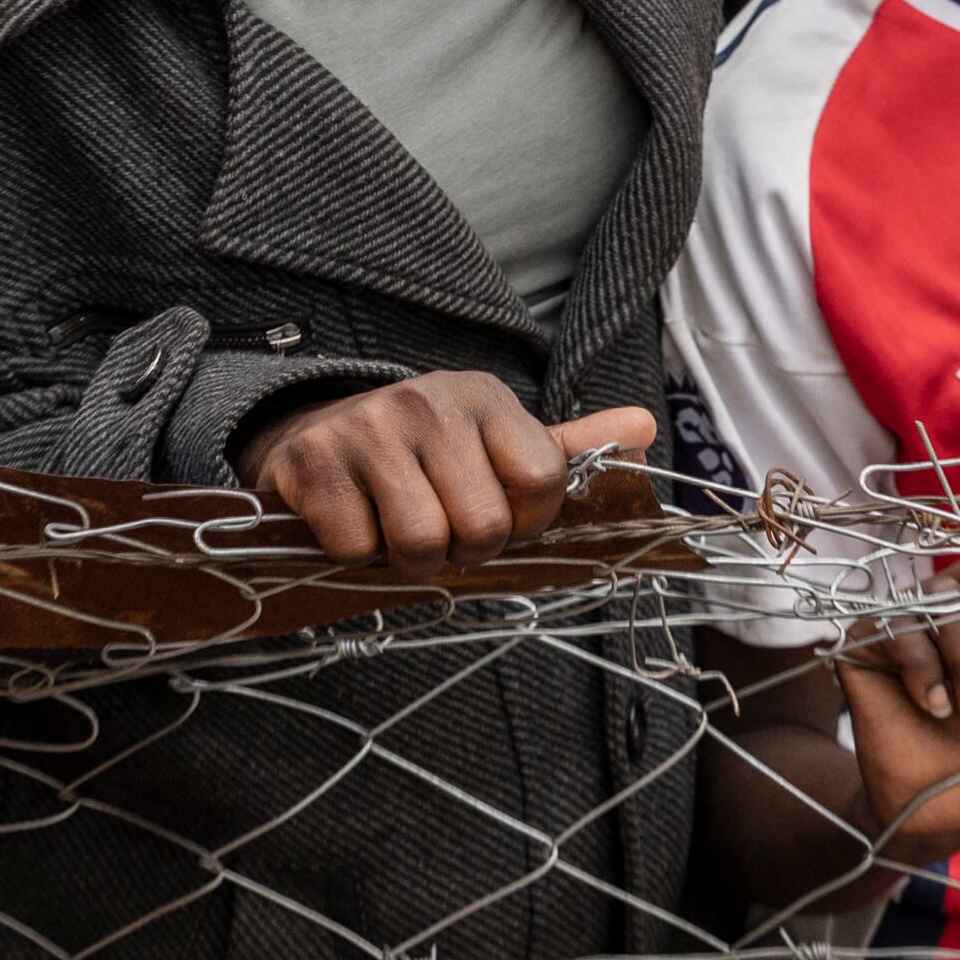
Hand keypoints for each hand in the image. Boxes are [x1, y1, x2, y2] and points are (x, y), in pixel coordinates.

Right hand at [238, 381, 649, 577]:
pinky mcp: (313, 463)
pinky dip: (356, 554)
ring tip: (400, 532)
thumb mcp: (497, 441)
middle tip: (443, 532)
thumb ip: (570, 447)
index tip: (498, 514)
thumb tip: (646, 426)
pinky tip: (356, 521)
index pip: (542, 480)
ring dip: (411, 561)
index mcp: (484, 397)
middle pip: (482, 526)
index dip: (525, 521)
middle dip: (465, 551)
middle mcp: (428, 401)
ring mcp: (368, 428)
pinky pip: (356, 548)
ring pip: (420, 543)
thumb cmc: (424, 453)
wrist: (314, 433)